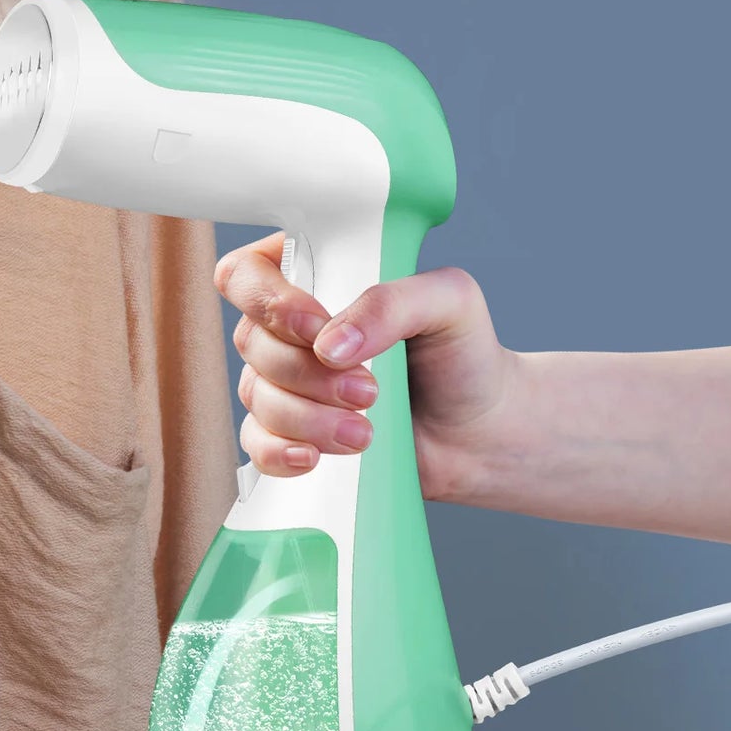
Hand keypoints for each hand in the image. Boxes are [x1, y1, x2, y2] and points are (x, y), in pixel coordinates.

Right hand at [213, 231, 519, 495]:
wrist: (481, 431)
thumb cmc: (463, 354)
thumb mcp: (448, 303)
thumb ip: (390, 303)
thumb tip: (330, 344)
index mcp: (317, 273)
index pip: (249, 274)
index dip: (270, 303)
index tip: (316, 330)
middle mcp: (291, 327)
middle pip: (251, 341)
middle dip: (307, 374)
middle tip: (370, 389)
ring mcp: (286, 381)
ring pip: (256, 396)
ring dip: (309, 418)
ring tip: (366, 432)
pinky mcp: (290, 432)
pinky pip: (256, 443)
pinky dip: (280, 452)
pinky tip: (314, 457)